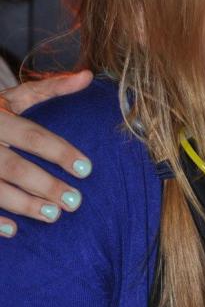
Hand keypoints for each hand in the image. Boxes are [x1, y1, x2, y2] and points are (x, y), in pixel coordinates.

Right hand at [0, 70, 92, 236]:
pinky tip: (14, 230)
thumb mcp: (13, 95)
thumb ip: (50, 88)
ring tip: (54, 215)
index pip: (32, 136)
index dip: (60, 152)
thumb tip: (88, 76)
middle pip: (14, 167)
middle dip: (45, 185)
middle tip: (75, 201)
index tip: (87, 169)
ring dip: (24, 205)